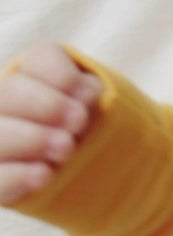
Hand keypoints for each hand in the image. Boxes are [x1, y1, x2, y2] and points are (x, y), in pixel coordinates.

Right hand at [0, 42, 100, 204]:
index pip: (40, 59)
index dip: (63, 77)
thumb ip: (90, 94)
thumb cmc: (96, 125)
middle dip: (47, 106)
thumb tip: (84, 95)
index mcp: (36, 74)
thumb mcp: (100, 105)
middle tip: (79, 122)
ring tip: (66, 148)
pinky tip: (43, 175)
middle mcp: (6, 101)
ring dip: (32, 139)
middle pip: (11, 92)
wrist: (94, 167)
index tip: (89, 96)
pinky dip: (16, 175)